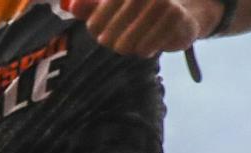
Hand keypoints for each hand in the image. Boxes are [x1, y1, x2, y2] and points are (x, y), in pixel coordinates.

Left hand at [69, 0, 215, 54]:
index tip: (102, 29)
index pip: (94, 22)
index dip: (96, 29)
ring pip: (125, 45)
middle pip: (107, 37)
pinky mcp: (176, 18)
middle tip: (122, 37)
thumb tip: (70, 6)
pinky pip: (145, 48)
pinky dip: (144, 50)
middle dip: (112, 41)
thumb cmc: (137, 11)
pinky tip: (150, 43)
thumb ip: (90, 6)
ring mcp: (161, 3)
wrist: (180, 14)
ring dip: (128, 47)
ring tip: (135, 40)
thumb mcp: (111, 6)